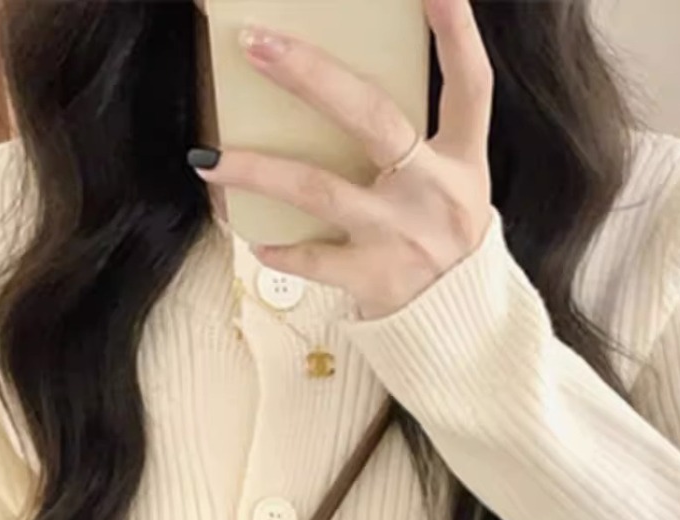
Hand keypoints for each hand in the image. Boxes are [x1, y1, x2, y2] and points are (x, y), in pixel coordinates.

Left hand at [199, 0, 494, 320]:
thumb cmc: (444, 239)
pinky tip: (254, 238)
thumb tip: (337, 85)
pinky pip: (316, 259)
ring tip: (208, 159)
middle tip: (256, 43)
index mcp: (463, 159)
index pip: (471, 84)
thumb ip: (416, 140)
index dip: (457, 32)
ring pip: (321, 189)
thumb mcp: (452, 184)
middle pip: (373, 117)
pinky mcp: (376, 279)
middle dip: (311, 75)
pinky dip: (281, 249)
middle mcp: (436, 192)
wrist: (462, 328)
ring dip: (259, 171)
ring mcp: (403, 236)